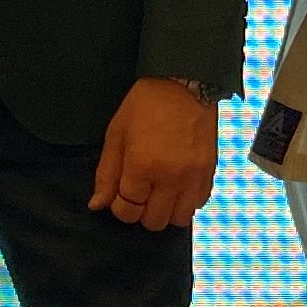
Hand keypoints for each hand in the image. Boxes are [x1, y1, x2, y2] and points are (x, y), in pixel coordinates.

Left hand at [90, 77, 219, 231]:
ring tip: (159, 194)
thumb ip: (106, 173)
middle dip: (141, 212)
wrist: (186, 85)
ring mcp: (193, 177)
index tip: (119, 196)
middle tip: (138, 194)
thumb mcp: (116, 134)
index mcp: (142, 167)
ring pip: (179, 219)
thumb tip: (97, 205)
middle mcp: (170, 178)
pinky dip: (186, 202)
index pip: (128, 211)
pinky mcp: (209, 172)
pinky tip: (177, 187)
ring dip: (165, 212)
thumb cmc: (146, 105)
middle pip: (153, 222)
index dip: (119, 208)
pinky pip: (198, 204)